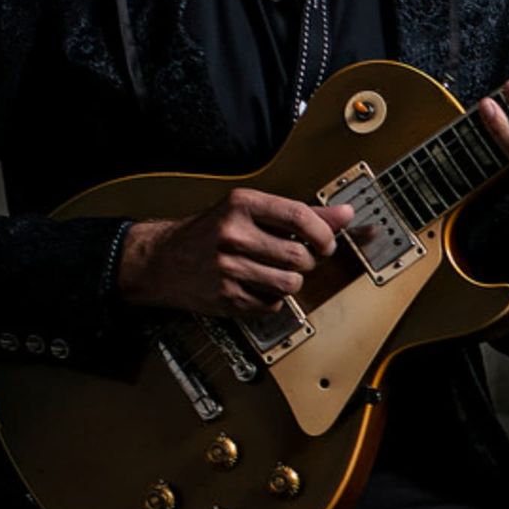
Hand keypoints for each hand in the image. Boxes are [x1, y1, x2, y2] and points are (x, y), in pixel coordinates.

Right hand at [116, 187, 353, 315]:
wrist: (163, 260)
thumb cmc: (212, 231)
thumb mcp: (251, 211)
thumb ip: (301, 213)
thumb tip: (344, 214)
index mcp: (242, 204)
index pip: (299, 217)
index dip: (323, 234)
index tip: (326, 242)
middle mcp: (234, 234)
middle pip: (299, 256)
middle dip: (308, 261)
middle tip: (299, 258)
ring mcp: (229, 268)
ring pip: (290, 284)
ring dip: (292, 282)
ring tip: (277, 272)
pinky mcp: (226, 297)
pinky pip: (272, 305)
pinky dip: (273, 299)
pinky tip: (258, 285)